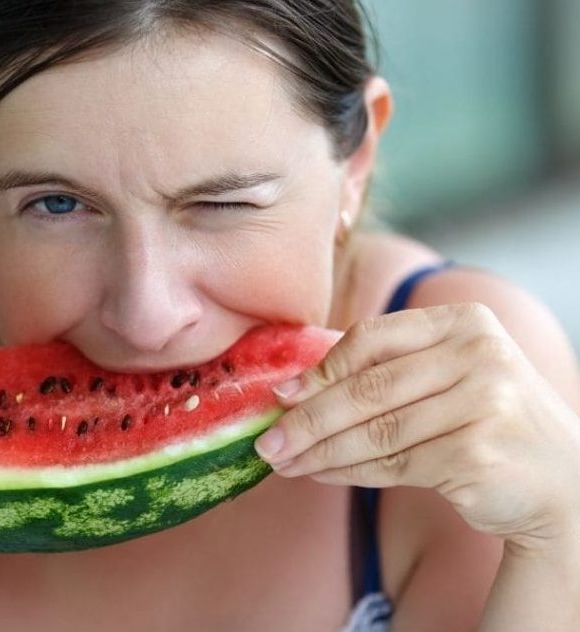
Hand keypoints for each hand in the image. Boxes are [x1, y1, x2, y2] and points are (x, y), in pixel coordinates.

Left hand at [254, 303, 579, 548]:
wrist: (563, 485)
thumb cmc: (485, 423)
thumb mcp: (447, 377)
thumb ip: (384, 372)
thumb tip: (291, 390)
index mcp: (466, 322)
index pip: (372, 338)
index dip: (320, 369)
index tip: (280, 394)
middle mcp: (480, 355)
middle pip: (367, 389)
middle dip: (307, 419)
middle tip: (266, 441)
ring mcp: (484, 403)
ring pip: (374, 432)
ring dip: (319, 451)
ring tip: (283, 463)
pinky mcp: (477, 452)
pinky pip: (392, 464)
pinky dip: (347, 472)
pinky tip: (320, 474)